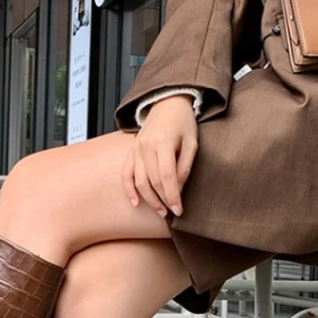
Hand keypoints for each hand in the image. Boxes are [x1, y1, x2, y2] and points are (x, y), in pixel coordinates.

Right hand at [121, 95, 197, 217]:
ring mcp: (135, 150)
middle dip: (163, 200)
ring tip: (160, 211)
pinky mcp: (131, 152)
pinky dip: (129, 190)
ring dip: (149, 200)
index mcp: (163, 142)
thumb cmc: (182, 122)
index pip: (167, 176)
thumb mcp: (192, 142)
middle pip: (153, 182)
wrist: (167, 104)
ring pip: (139, 182)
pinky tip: (136, 202)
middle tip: (171, 213)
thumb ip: (185, 166)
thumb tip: (177, 190)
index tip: (179, 209)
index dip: (173, 195)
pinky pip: (126, 175)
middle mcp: (146, 147)